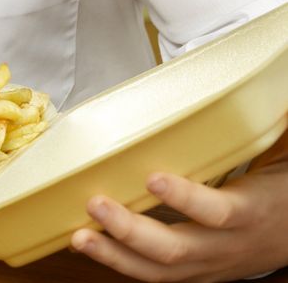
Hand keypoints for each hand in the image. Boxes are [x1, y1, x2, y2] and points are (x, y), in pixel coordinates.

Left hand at [71, 127, 287, 281]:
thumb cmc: (271, 193)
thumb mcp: (265, 166)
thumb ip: (239, 136)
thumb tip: (242, 85)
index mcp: (246, 214)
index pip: (218, 212)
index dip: (186, 197)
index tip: (153, 177)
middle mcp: (224, 246)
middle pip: (176, 249)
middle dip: (131, 230)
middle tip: (96, 203)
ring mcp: (205, 266)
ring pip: (158, 270)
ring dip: (114, 254)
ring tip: (80, 236)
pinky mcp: (190, 275)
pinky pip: (151, 274)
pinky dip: (116, 261)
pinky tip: (85, 244)